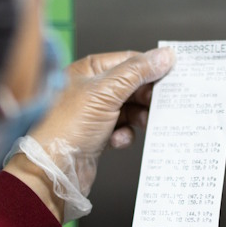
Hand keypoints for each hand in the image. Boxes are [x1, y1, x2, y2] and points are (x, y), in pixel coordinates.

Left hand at [5, 48, 174, 220]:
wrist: (54, 170)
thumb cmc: (66, 127)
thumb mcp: (105, 92)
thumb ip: (136, 72)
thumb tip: (163, 57)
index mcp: (88, 70)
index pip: (128, 60)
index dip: (150, 68)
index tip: (171, 76)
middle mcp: (90, 88)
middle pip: (132, 85)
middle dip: (146, 96)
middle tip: (159, 104)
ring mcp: (94, 112)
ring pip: (130, 108)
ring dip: (138, 117)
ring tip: (142, 123)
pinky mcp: (98, 134)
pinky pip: (123, 128)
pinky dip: (125, 134)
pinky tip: (117, 139)